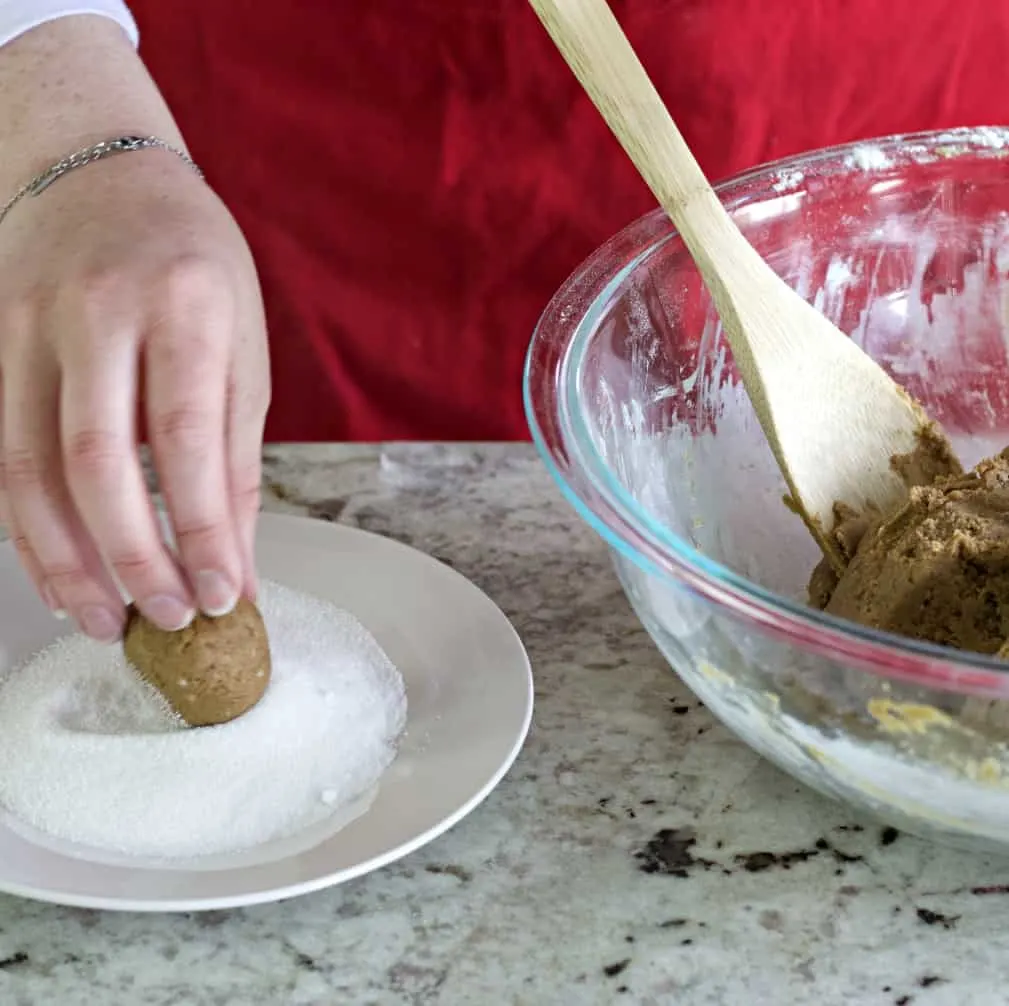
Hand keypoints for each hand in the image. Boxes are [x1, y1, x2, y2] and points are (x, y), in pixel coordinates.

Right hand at [0, 150, 270, 640]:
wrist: (95, 170)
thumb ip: (234, 453)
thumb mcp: (241, 344)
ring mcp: (25, 326)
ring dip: (64, 561)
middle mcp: (94, 311)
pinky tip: (59, 573)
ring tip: (107, 621)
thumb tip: (235, 559)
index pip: (186, 439)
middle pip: (94, 460)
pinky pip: (0, 456)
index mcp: (182, 303)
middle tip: (168, 620)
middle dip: (131, 558)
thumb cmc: (192, 266)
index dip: (200, 531)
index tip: (224, 597)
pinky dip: (28, 527)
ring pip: (27, 468)